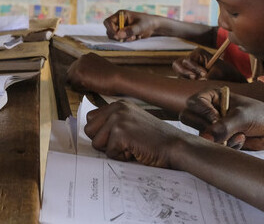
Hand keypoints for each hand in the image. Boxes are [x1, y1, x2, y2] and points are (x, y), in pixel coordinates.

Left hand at [66, 53, 121, 95]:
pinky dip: (80, 89)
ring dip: (79, 85)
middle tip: (90, 85)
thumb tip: (83, 77)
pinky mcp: (78, 73)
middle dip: (77, 81)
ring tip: (92, 86)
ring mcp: (79, 65)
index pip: (76, 69)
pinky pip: (73, 85)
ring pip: (71, 80)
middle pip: (71, 74)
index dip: (81, 78)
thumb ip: (90, 69)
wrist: (119, 78)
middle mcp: (82, 58)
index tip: (90, 82)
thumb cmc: (112, 77)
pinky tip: (91, 87)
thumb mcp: (100, 68)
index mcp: (88, 56)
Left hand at [84, 101, 199, 167]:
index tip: (117, 137)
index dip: (101, 133)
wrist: (175, 145)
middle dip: (104, 142)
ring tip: (131, 146)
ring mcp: (118, 119)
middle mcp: (116, 108)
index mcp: (118, 105)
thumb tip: (88, 131)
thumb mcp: (132, 123)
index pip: (91, 119)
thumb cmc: (154, 139)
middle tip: (125, 143)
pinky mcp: (120, 132)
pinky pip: (109, 153)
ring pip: (96, 143)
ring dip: (113, 150)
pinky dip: (122, 157)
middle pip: (89, 130)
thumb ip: (113, 123)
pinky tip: (136, 150)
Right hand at [104, 10, 161, 41]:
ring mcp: (120, 27)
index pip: (108, 22)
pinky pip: (120, 39)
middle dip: (118, 36)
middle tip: (129, 37)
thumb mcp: (139, 26)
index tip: (117, 35)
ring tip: (134, 37)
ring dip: (124, 39)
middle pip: (109, 31)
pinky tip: (136, 37)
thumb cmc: (147, 23)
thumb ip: (129, 30)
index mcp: (120, 15)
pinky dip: (127, 40)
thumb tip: (118, 35)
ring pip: (115, 36)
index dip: (110, 29)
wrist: (153, 26)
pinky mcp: (123, 33)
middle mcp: (118, 21)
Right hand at [173, 48, 247, 81]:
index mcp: (198, 53)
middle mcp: (191, 59)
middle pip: (177, 64)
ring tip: (199, 82)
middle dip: (185, 73)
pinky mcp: (188, 75)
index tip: (204, 74)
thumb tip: (200, 81)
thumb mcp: (218, 73)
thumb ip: (209, 76)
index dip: (194, 68)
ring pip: (178, 73)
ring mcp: (188, 67)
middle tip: (195, 79)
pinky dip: (188, 83)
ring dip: (187, 79)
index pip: (188, 60)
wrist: (229, 79)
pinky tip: (198, 84)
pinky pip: (182, 79)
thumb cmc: (225, 72)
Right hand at [180, 88, 263, 149]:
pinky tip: (240, 139)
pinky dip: (227, 145)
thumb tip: (205, 138)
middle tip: (222, 130)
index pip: (193, 102)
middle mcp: (207, 110)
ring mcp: (210, 125)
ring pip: (200, 134)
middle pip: (187, 117)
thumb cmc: (258, 115)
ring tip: (239, 135)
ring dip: (220, 138)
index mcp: (212, 96)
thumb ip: (223, 127)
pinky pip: (211, 145)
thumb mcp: (241, 118)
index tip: (216, 118)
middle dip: (206, 127)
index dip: (202, 112)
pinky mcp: (216, 139)